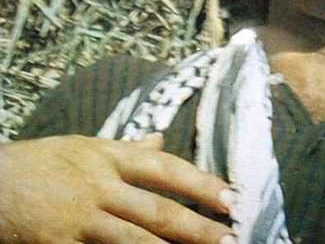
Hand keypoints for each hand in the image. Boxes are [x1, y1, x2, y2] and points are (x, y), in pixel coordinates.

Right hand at [0, 134, 235, 243]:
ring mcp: (79, 218)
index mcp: (110, 156)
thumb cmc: (44, 161)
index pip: (166, 168)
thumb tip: (161, 139)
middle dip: (197, 227)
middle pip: (157, 210)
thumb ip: (127, 148)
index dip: (200, 183)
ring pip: (133, 241)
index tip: (231, 197)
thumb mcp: (87, 146)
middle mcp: (100, 185)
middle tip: (231, 239)